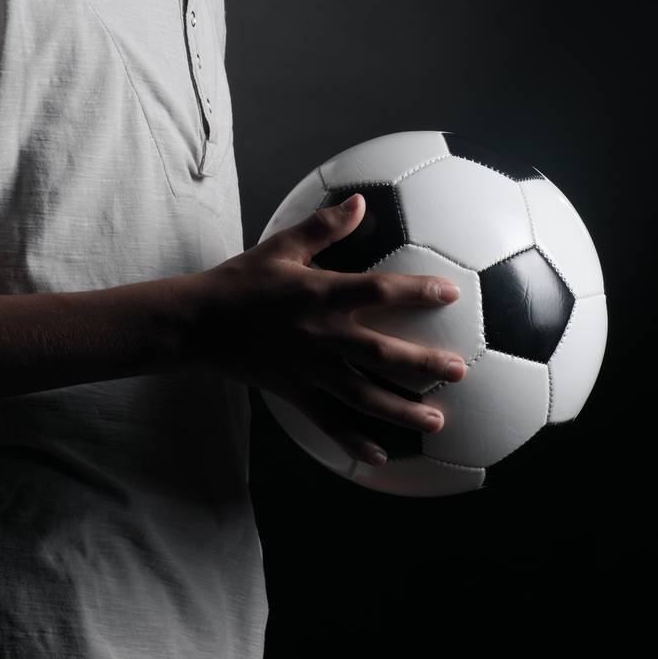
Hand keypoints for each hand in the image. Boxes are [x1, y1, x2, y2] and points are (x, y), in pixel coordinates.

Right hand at [192, 193, 466, 464]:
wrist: (198, 322)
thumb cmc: (242, 280)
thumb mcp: (282, 246)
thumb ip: (324, 226)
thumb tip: (361, 202)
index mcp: (320, 293)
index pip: (379, 290)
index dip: (417, 291)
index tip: (450, 293)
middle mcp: (321, 334)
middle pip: (382, 352)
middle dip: (424, 363)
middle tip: (459, 371)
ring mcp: (308, 368)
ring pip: (363, 394)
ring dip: (401, 409)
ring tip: (436, 419)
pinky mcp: (294, 392)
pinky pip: (328, 421)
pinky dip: (353, 441)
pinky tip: (380, 457)